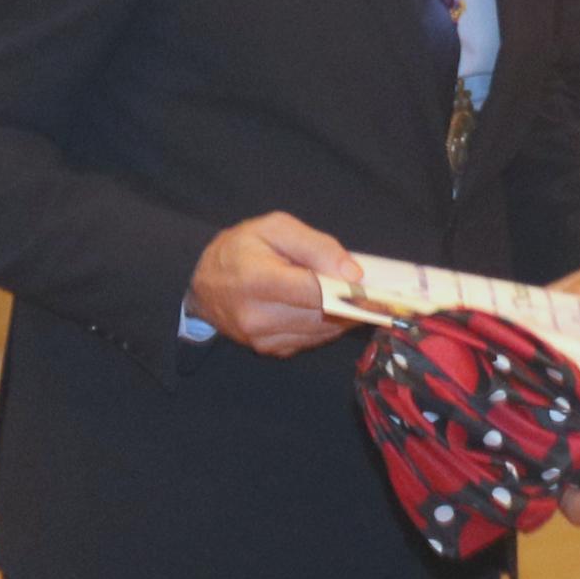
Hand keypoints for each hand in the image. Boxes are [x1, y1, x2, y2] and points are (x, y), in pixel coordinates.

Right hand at [185, 212, 360, 357]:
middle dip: (353, 305)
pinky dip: (326, 326)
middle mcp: (258, 317)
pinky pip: (311, 340)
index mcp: (258, 281)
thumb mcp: (275, 228)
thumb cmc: (240, 248)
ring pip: (322, 332)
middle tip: (374, 294)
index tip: (377, 291)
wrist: (202, 282)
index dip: (351, 293)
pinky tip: (330, 310)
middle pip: (324, 316)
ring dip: (344, 318)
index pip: (317, 294)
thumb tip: (353, 274)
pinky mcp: (268, 350)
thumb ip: (316, 246)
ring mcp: (262, 338)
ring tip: (355, 299)